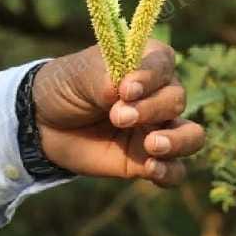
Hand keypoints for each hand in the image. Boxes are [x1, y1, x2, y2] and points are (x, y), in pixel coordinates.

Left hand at [33, 39, 204, 186]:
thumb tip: (125, 94)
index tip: (126, 89)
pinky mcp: (148, 160)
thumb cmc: (66, 87)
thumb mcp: (79, 74)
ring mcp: (157, 129)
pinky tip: (151, 169)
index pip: (164, 64)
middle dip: (151, 109)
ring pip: (192, 136)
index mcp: (146, 63)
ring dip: (178, 141)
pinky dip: (169, 172)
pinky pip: (175, 171)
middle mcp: (159, 95)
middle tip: (118, 116)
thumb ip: (103, 78)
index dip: (151, 77)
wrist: (43, 123)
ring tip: (152, 145)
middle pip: (177, 100)